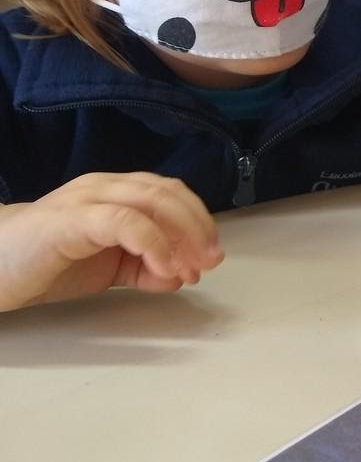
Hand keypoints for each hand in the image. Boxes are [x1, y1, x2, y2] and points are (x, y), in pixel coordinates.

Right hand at [0, 173, 223, 311]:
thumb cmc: (47, 261)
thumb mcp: (108, 268)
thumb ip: (144, 268)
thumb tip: (181, 275)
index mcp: (117, 191)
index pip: (171, 192)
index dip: (199, 220)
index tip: (212, 256)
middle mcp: (107, 186)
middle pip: (169, 192)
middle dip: (199, 226)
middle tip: (211, 260)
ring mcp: (90, 198)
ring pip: (153, 200)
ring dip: (182, 235)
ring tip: (192, 267)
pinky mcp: (74, 219)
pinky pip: (125, 222)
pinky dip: (154, 244)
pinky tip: (165, 268)